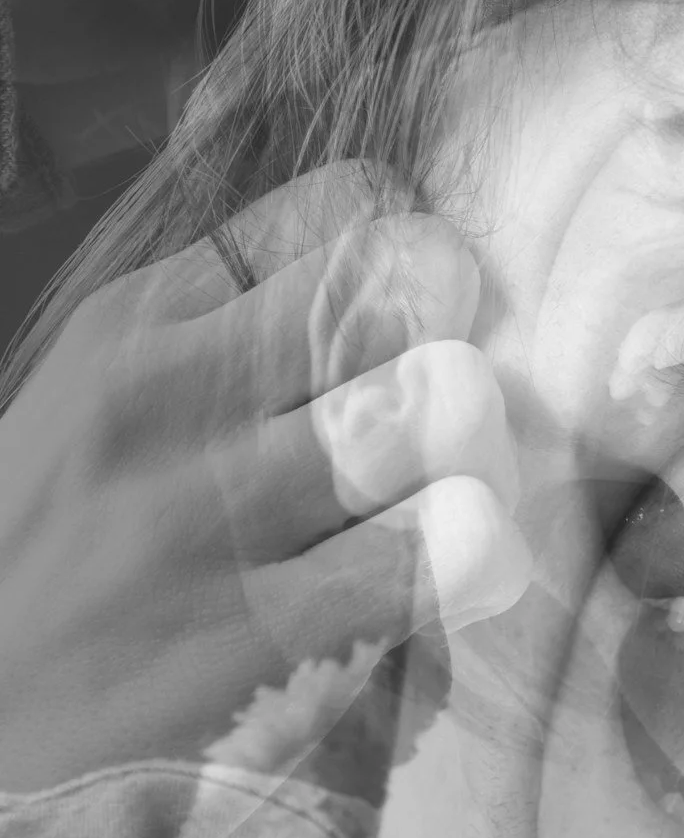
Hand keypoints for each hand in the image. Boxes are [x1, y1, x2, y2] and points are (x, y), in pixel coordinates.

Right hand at [0, 164, 530, 791]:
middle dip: (461, 338)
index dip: (408, 254)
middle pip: (413, 283)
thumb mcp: (96, 406)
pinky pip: (452, 551)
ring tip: (455, 489)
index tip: (410, 314)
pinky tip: (454, 575)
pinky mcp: (270, 630)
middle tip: (447, 406)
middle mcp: (180, 394)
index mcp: (139, 323)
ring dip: (479, 450)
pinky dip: (479, 556)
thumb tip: (380, 262)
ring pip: (446, 405)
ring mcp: (222, 511)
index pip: (347, 207)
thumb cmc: (51, 564)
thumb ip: (222, 327)